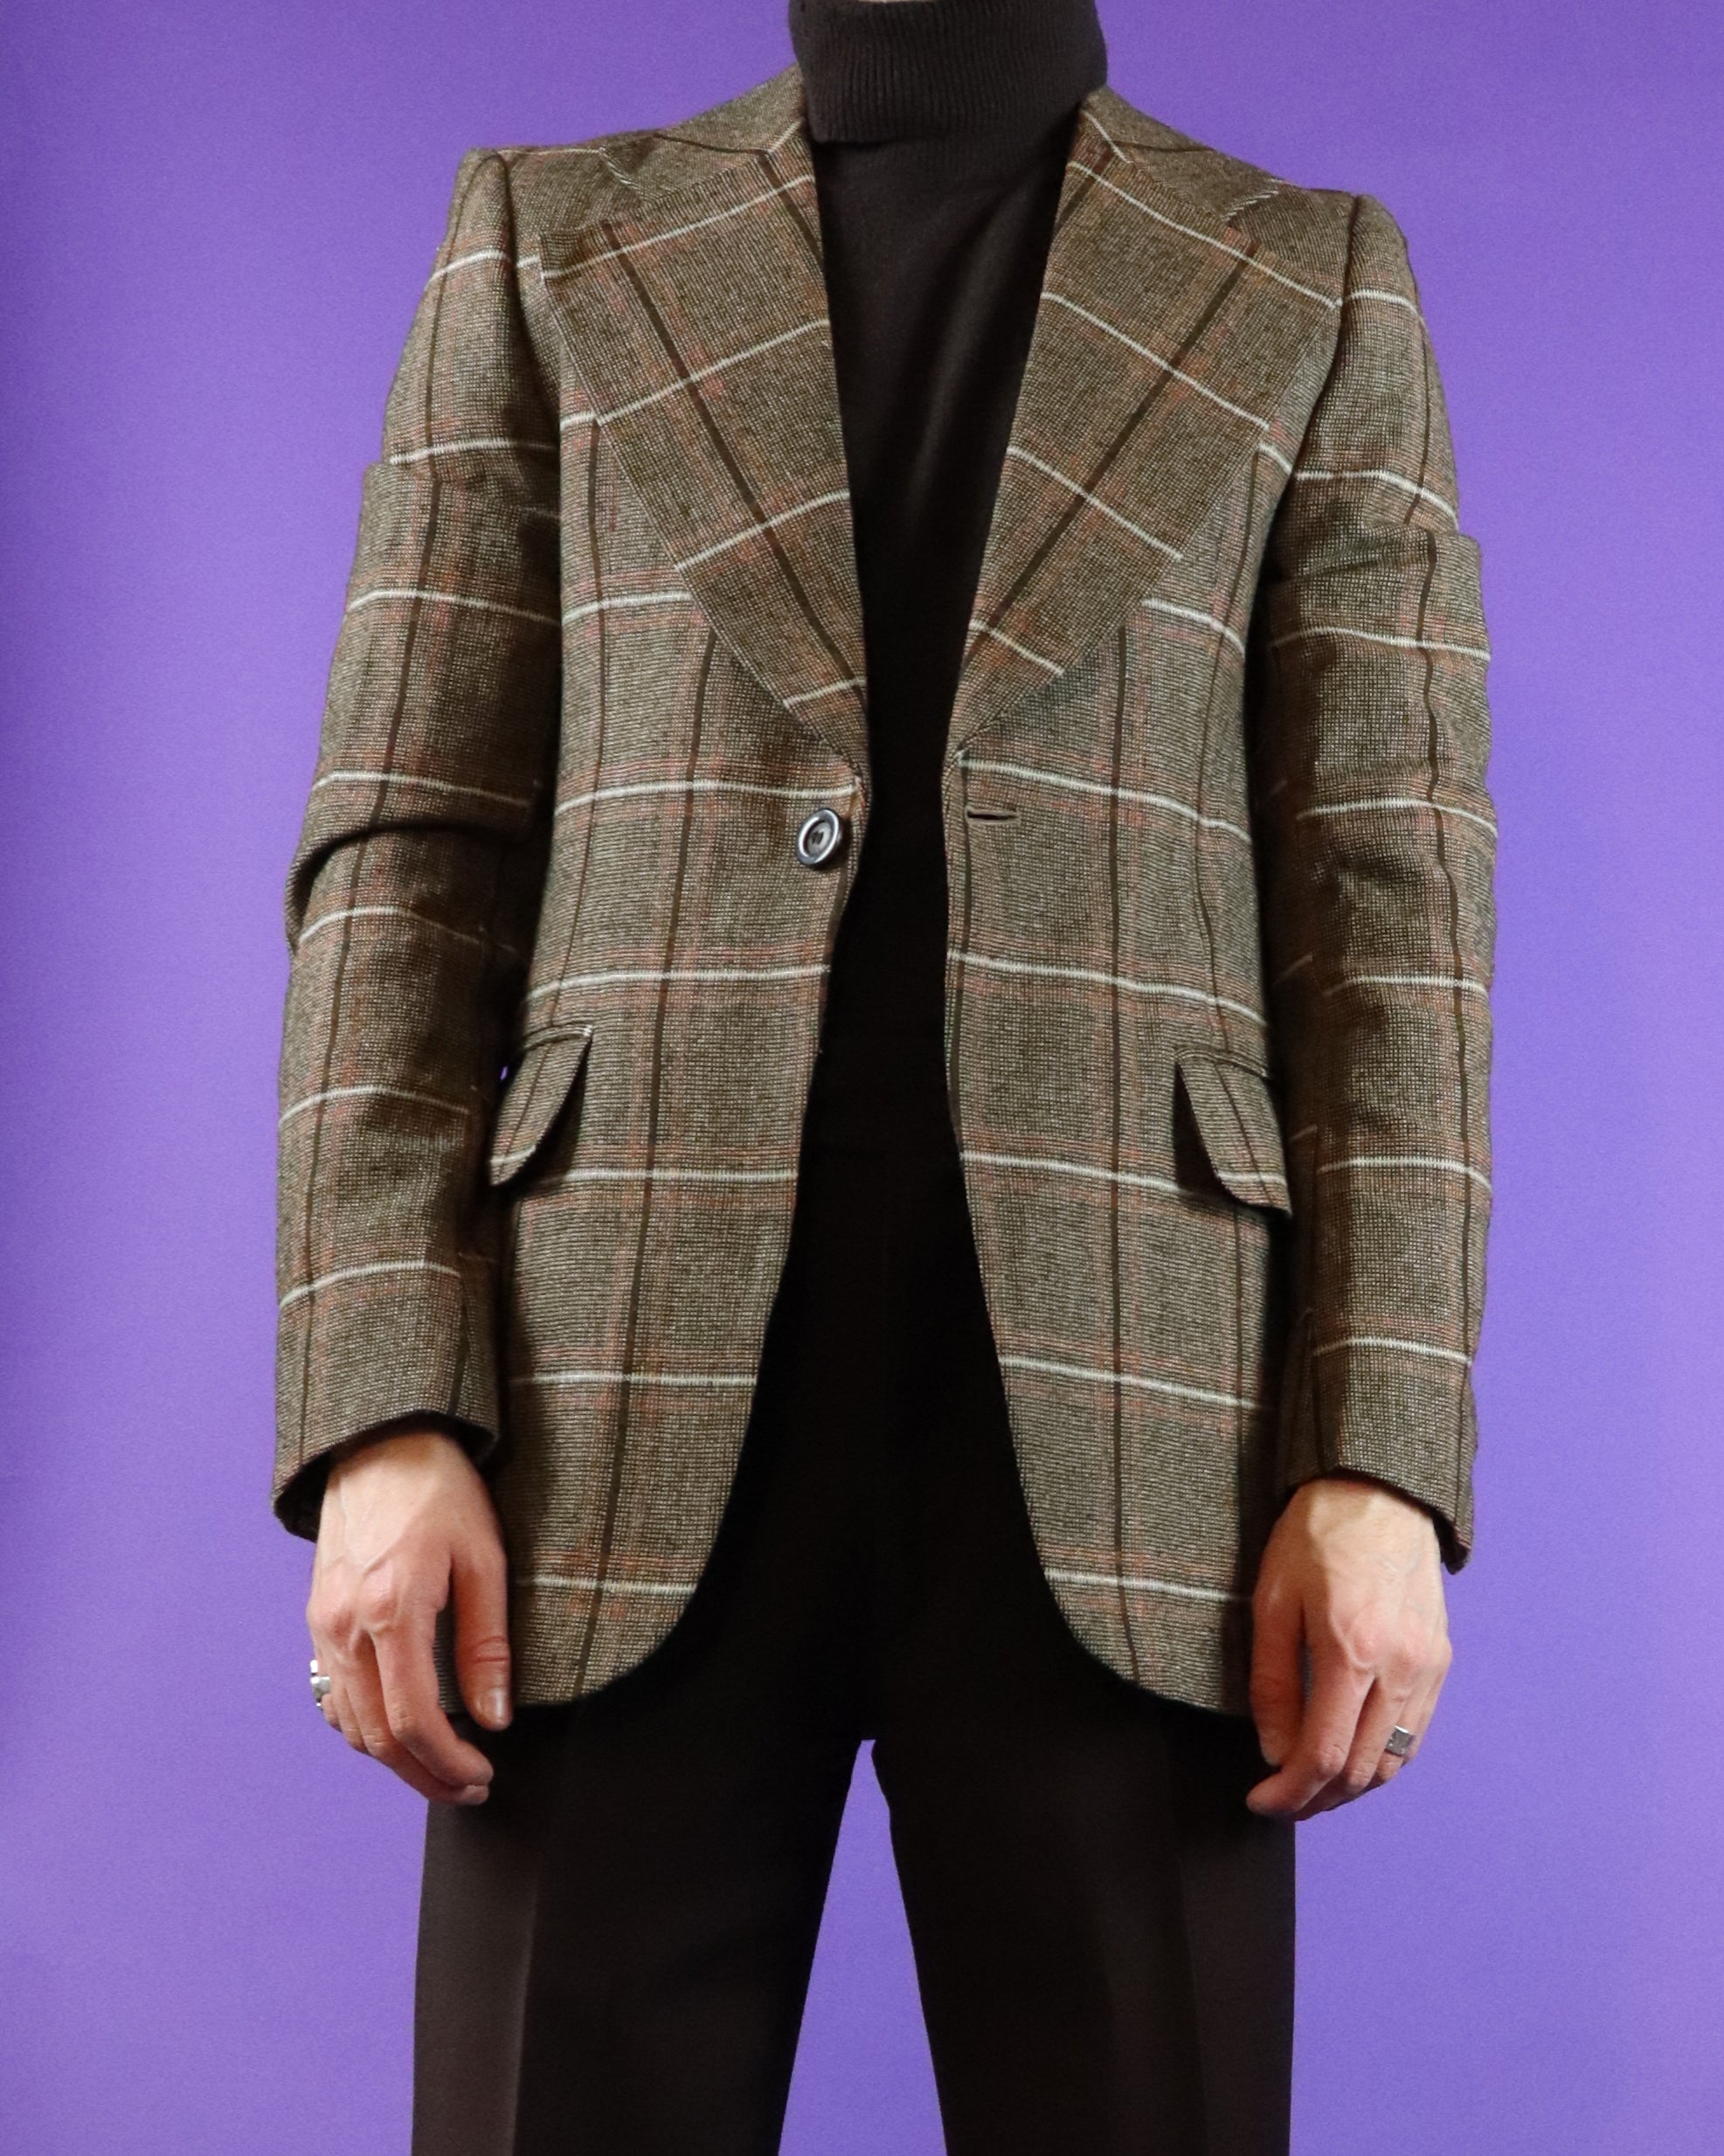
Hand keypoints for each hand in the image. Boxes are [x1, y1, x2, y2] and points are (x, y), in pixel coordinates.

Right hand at [307, 1423, 511, 1804]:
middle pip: (377, 1736)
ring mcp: (323, 1623)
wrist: (381, 1441)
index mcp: (393, 1608)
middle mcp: (346, 1624)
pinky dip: (363, 1725)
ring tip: (443, 1765)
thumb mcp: (485, 1559)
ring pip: (349, 1723)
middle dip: (424, 1774)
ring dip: (394, 1757)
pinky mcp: (317, 1616)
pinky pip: (333, 1693)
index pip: (413, 1719)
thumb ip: (487, 1644)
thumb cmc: (443, 1491)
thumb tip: (495, 1719)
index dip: (448, 1763)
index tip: (482, 1776)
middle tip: (469, 1787)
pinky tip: (399, 1728)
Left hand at [1245, 1471, 1450, 1820]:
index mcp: (1352, 1651)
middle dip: (1317, 1799)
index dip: (1290, 1793)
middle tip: (1280, 1801)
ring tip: (1311, 1787)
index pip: (1324, 1755)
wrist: (1378, 1491)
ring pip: (1394, 1761)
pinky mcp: (1441, 1660)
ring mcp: (1427, 1667)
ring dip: (1351, 1787)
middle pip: (1362, 1770)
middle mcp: (1400, 1668)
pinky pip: (1414, 1733)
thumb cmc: (1315, 1539)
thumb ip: (1272, 1683)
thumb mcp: (1272, 1601)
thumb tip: (1274, 1751)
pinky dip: (1383, 1759)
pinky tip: (1351, 1755)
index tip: (1260, 1802)